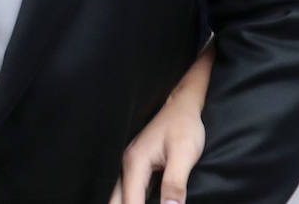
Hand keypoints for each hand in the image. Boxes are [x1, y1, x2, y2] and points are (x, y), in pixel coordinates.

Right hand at [109, 45, 213, 203]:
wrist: (182, 103)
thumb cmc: (184, 125)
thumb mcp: (184, 153)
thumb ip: (174, 184)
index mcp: (134, 163)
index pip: (130, 203)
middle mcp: (125, 165)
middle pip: (114, 201)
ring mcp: (128, 165)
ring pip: (116, 197)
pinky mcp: (135, 166)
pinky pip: (125, 190)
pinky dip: (129, 200)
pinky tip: (139, 201)